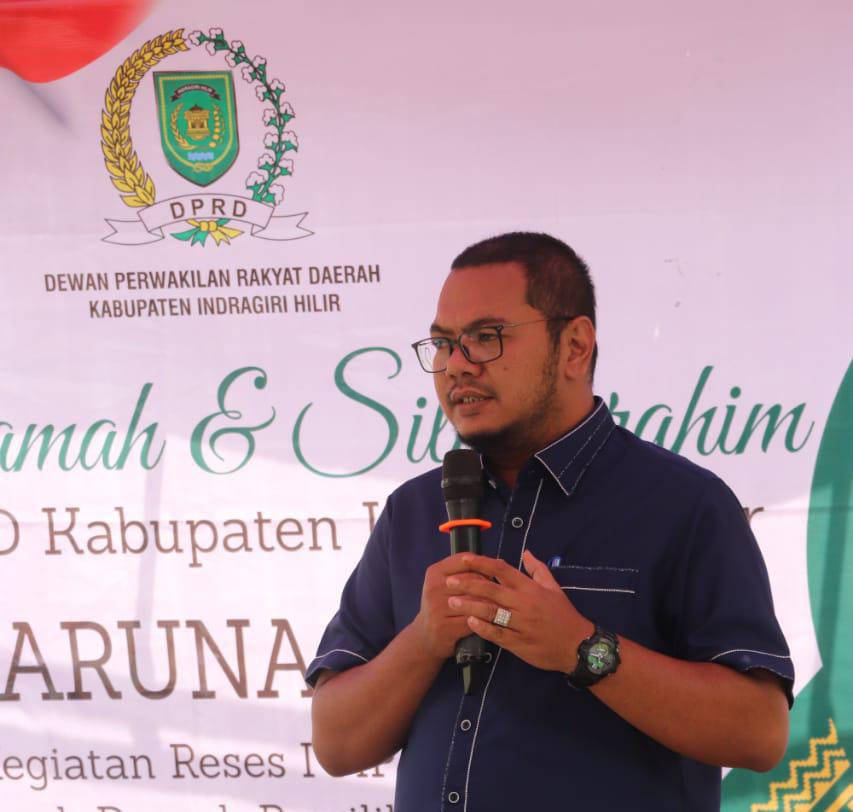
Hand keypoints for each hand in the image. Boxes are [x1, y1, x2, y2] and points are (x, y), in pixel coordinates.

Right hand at [414, 553, 491, 659]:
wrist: (424, 636)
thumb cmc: (441, 605)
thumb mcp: (445, 584)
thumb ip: (465, 572)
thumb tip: (499, 562)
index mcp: (435, 572)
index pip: (464, 559)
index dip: (483, 564)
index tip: (493, 572)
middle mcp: (434, 587)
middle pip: (472, 579)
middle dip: (489, 585)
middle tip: (500, 592)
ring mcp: (438, 608)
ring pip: (475, 600)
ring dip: (491, 603)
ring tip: (501, 606)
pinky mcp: (445, 627)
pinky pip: (473, 620)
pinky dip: (485, 620)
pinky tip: (492, 620)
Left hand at [445, 550, 592, 672]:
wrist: (578, 646)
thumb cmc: (564, 615)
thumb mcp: (554, 588)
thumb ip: (538, 569)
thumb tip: (526, 552)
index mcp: (530, 588)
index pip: (502, 570)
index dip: (481, 563)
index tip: (464, 559)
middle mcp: (523, 603)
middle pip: (491, 589)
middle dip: (468, 583)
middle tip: (449, 581)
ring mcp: (520, 623)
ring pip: (490, 612)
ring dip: (469, 605)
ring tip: (452, 600)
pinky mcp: (518, 643)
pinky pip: (496, 633)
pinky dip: (481, 627)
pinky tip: (469, 621)